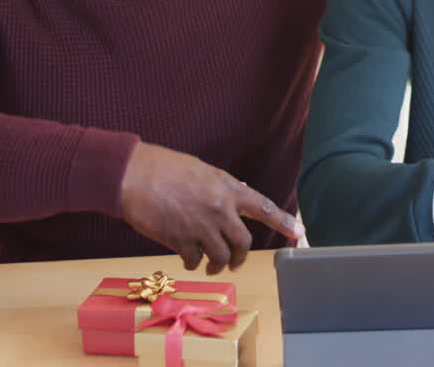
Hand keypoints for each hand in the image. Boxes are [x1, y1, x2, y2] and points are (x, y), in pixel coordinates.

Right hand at [118, 143, 304, 274]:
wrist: (134, 175)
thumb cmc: (164, 168)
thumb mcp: (201, 171)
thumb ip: (220, 189)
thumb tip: (232, 203)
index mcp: (227, 188)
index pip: (264, 207)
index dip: (284, 222)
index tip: (299, 232)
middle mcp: (220, 208)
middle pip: (244, 243)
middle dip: (242, 257)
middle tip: (235, 263)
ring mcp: (201, 226)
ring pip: (222, 258)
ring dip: (217, 266)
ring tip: (209, 266)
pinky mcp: (181, 240)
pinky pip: (195, 261)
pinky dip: (193, 264)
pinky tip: (187, 259)